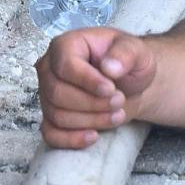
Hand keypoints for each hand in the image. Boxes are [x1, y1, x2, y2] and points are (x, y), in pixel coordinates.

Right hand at [35, 29, 158, 148]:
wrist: (129, 85)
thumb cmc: (128, 64)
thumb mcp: (137, 51)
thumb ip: (126, 54)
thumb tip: (109, 67)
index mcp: (66, 46)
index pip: (66, 66)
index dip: (88, 81)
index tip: (112, 89)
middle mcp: (50, 69)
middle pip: (58, 94)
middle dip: (93, 103)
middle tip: (119, 101)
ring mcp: (47, 95)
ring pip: (57, 115)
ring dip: (91, 120)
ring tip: (117, 114)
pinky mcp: (51, 117)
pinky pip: (50, 134)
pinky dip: (71, 139)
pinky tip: (93, 136)